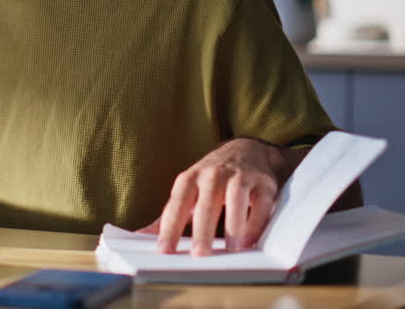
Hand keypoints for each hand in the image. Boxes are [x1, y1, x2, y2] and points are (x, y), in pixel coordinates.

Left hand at [142, 138, 286, 255]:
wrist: (246, 150)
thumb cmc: (211, 178)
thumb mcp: (187, 191)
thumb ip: (168, 216)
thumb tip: (141, 236)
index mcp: (190, 179)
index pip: (177, 205)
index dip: (170, 227)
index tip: (163, 250)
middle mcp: (213, 175)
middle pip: (207, 203)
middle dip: (202, 230)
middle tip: (199, 254)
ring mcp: (240, 177)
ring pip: (236, 199)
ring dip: (234, 225)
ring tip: (231, 250)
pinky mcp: (263, 183)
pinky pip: (261, 203)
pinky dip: (257, 222)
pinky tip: (251, 241)